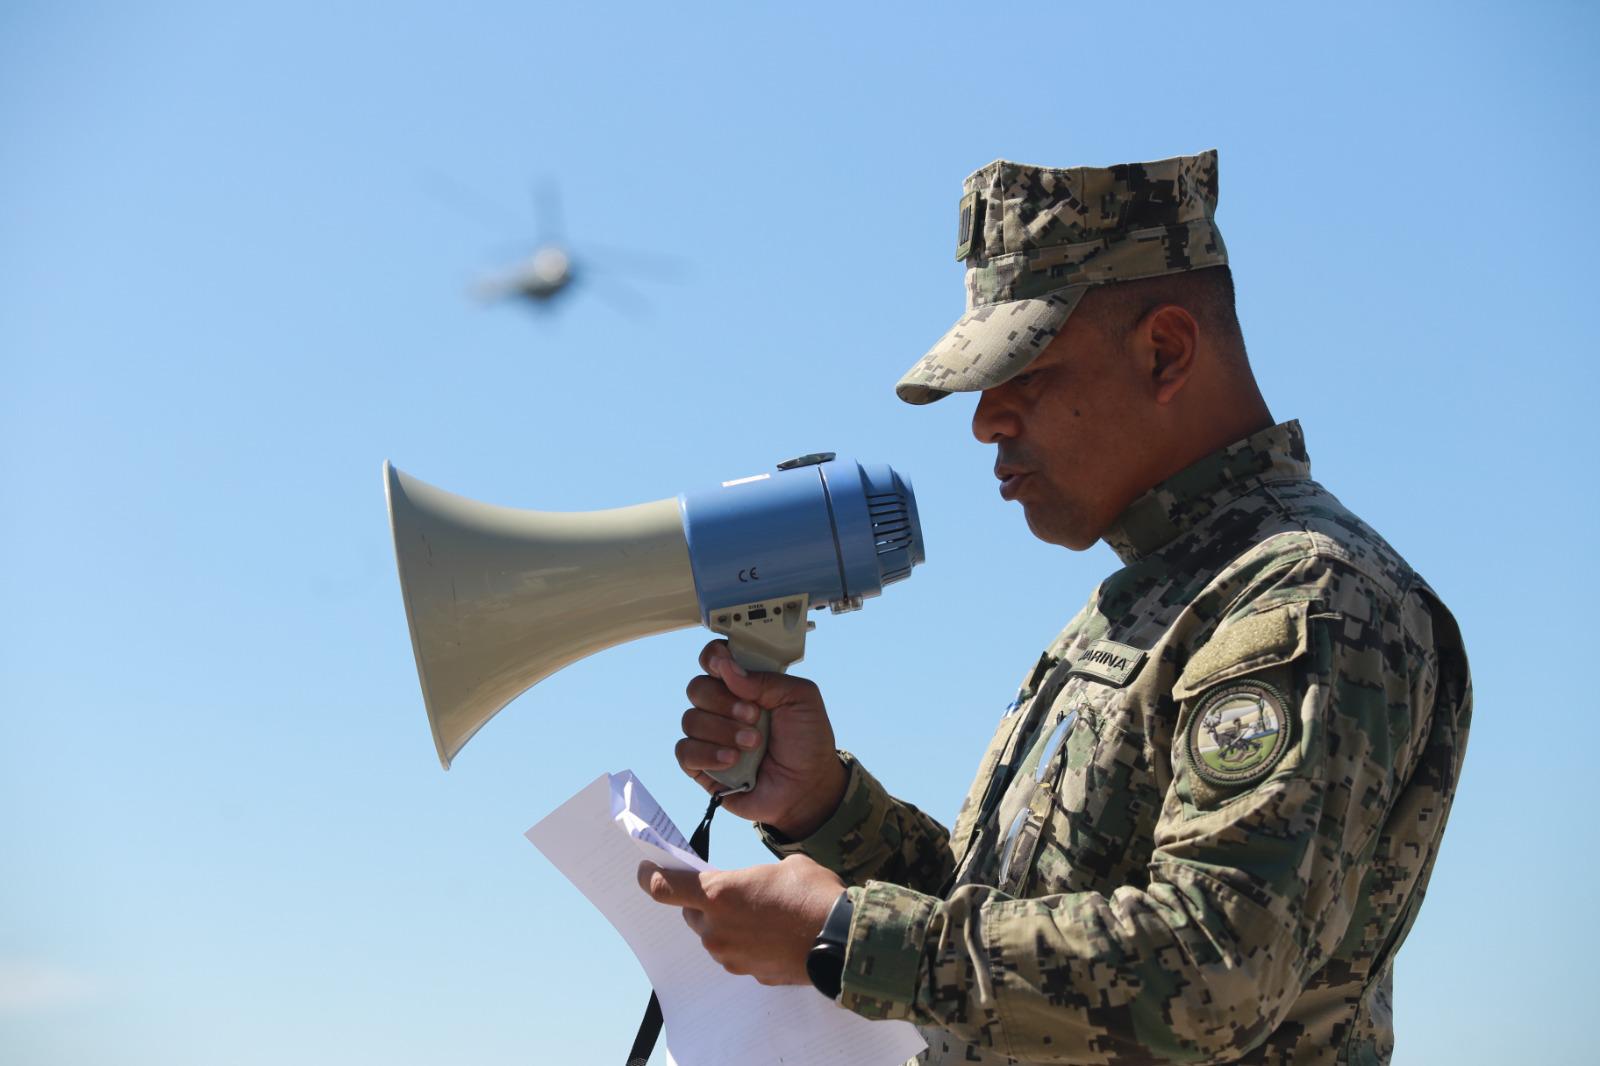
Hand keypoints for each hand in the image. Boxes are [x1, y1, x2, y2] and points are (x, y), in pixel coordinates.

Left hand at [637, 855, 844, 985]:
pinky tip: (772, 935)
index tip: (646, 871)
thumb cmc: (815, 895)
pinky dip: (746, 944)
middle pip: (692, 913)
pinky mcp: (749, 974)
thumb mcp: (784, 866)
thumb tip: (754, 887)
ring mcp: (731, 956)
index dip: (650, 877)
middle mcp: (717, 929)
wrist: (843, 942)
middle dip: (704, 902)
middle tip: (730, 892)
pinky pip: (736, 954)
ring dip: (726, 925)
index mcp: (718, 894)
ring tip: (760, 914)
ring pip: (713, 936)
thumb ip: (753, 876)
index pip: (664, 888)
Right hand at [678, 639, 847, 836]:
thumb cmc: (807, 742)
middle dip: (724, 702)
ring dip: (723, 731)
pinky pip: (685, 751)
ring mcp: (710, 736)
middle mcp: (723, 707)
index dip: (714, 659)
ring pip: (691, 720)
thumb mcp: (801, 699)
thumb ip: (766, 679)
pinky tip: (732, 761)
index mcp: (745, 685)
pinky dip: (707, 754)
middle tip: (754, 716)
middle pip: (697, 688)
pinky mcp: (702, 765)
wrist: (808, 787)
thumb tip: (727, 668)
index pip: (714, 659)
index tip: (725, 666)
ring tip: (753, 745)